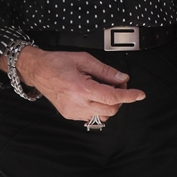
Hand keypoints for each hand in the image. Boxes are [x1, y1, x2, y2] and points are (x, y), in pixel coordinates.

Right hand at [16, 46, 145, 123]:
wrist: (37, 70)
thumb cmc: (57, 63)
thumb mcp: (84, 60)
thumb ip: (105, 71)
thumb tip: (122, 78)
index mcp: (81, 88)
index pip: (112, 97)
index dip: (129, 96)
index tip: (139, 94)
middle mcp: (77, 103)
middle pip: (111, 109)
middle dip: (119, 98)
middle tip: (116, 83)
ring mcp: (73, 111)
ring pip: (102, 115)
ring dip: (109, 104)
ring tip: (103, 90)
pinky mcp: (70, 115)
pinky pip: (91, 116)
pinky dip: (98, 107)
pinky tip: (92, 96)